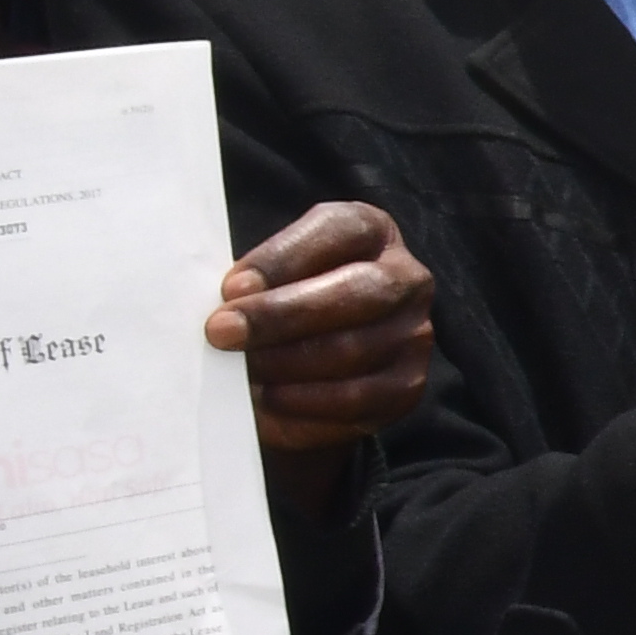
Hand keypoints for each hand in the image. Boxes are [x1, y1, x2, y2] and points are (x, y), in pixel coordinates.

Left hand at [214, 198, 434, 511]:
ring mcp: (414, 334)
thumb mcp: (270, 272)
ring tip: (240, 372)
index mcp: (372, 232)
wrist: (309, 355)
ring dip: (284, 365)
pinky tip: (268, 399)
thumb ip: (254, 282)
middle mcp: (407, 279)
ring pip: (353, 351)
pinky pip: (358, 400)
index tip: (230, 289)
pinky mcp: (406, 386)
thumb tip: (228, 312)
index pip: (339, 232)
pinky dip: (305, 403)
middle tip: (221, 333)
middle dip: (280, 316)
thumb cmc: (280, 299)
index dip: (283, 259)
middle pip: (356, 293)